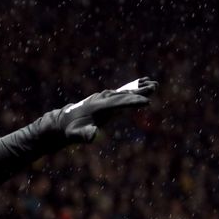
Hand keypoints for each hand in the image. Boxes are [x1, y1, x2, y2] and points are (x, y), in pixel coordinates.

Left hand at [40, 77, 158, 143]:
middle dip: (139, 92)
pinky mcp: (105, 100)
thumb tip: (93, 135)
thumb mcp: (76, 135)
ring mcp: (103, 98)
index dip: (132, 102)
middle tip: (154, 87)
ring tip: (154, 84)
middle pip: (123, 94)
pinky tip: (143, 83)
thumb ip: (85, 134)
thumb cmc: (71, 130)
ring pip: (123, 92)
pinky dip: (132, 89)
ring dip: (138, 88)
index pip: (118, 103)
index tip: (145, 101)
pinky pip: (121, 93)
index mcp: (98, 107)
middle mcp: (102, 99)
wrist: (64, 122)